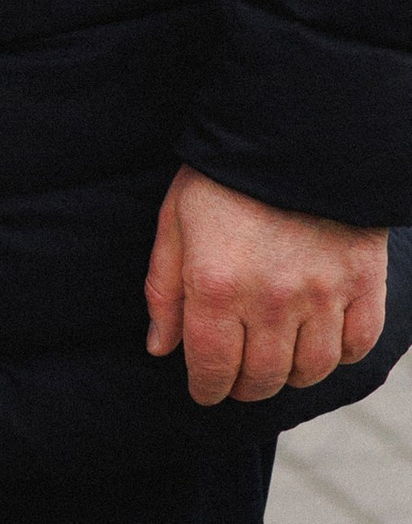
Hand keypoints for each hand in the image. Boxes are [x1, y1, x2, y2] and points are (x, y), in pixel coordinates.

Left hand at [145, 164, 390, 404]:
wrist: (296, 132)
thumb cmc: (224, 176)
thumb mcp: (175, 221)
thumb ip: (164, 289)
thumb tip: (160, 347)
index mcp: (217, 285)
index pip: (212, 367)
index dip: (206, 389)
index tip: (205, 392)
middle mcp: (271, 300)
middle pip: (262, 377)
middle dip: (244, 387)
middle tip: (238, 381)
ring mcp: (322, 294)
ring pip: (311, 370)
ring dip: (290, 376)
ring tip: (277, 363)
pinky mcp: (363, 283)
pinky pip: (357, 345)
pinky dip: (340, 355)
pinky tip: (321, 344)